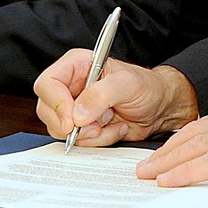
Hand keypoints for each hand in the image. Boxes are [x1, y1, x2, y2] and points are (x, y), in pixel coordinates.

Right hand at [33, 53, 198, 146]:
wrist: (159, 107)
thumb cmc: (146, 87)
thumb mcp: (127, 84)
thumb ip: (101, 95)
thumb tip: (77, 114)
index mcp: (76, 66)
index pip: (47, 83)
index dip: (56, 104)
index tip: (72, 120)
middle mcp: (71, 87)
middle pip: (48, 110)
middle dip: (72, 124)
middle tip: (96, 125)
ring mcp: (74, 108)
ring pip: (61, 130)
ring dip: (90, 133)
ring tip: (112, 121)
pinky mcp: (82, 127)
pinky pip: (77, 142)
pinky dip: (98, 140)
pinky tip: (115, 128)